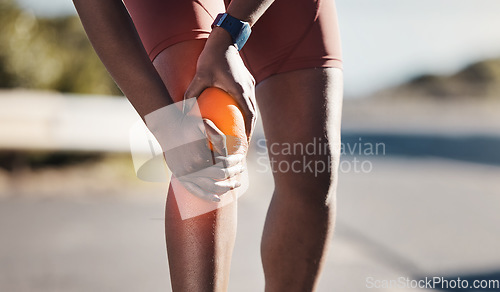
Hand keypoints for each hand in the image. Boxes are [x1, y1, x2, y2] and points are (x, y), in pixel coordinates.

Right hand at [145, 100, 245, 201]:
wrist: (167, 128)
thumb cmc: (187, 124)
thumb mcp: (204, 124)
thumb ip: (217, 137)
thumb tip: (228, 152)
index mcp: (201, 156)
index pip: (225, 163)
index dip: (235, 161)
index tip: (240, 157)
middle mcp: (194, 168)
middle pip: (221, 175)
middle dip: (234, 172)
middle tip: (241, 169)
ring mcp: (187, 175)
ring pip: (211, 186)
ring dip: (226, 186)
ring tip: (236, 184)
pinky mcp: (181, 177)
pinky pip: (195, 191)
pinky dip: (206, 196)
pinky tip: (218, 198)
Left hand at [184, 27, 256, 141]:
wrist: (225, 39)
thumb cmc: (212, 57)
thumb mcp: (200, 76)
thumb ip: (192, 93)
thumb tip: (182, 111)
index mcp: (240, 90)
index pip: (249, 116)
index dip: (248, 132)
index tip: (243, 144)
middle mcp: (248, 89)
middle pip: (253, 115)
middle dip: (249, 131)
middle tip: (241, 144)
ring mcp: (250, 84)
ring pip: (252, 108)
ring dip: (247, 121)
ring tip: (239, 134)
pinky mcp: (247, 81)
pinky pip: (248, 99)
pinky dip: (244, 110)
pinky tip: (234, 115)